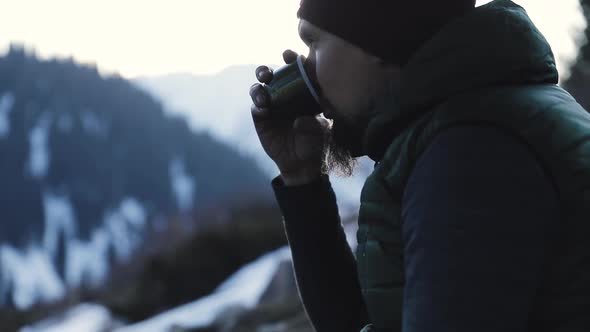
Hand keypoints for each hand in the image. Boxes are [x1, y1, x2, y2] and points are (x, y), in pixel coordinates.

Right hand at [250, 50, 330, 185]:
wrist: (303, 163)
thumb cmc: (316, 142)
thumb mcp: (321, 131)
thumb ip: (313, 123)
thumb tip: (299, 120)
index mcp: (300, 91)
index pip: (294, 70)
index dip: (291, 60)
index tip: (289, 55)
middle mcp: (283, 94)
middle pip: (271, 75)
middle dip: (265, 70)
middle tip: (268, 74)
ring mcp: (271, 105)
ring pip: (259, 88)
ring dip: (259, 88)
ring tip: (263, 96)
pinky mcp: (261, 119)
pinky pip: (256, 108)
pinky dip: (258, 106)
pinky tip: (263, 110)